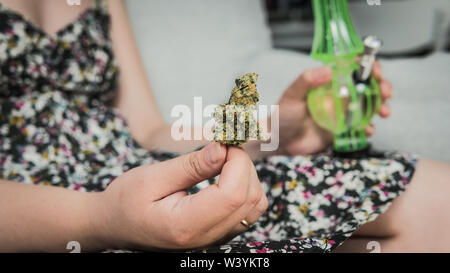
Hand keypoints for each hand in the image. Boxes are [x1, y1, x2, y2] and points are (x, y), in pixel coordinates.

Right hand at [91, 142, 267, 249]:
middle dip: (244, 165)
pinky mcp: (218, 233)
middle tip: (222, 147)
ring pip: (255, 206)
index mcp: (186, 225)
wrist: (115, 226)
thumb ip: (191, 166)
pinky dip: (245, 187)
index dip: (237, 162)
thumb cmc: (126, 201)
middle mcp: (205, 237)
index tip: (223, 143)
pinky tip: (225, 175)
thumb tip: (223, 149)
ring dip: (247, 176)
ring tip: (223, 160)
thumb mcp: (152, 177)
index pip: (233, 194)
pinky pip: (248, 211)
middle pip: (249, 199)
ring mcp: (215, 238)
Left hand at [276, 61, 391, 154]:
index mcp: (328, 82)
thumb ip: (306, 81)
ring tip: (384, 112)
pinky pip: (362, 127)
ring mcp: (343, 112)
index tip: (375, 70)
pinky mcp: (343, 130)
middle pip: (367, 85)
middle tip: (386, 92)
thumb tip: (328, 70)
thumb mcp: (291, 96)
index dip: (368, 65)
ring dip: (381, 106)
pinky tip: (367, 130)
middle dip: (382, 86)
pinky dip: (369, 127)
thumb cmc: (282, 116)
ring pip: (369, 105)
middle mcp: (339, 95)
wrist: (280, 142)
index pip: (352, 67)